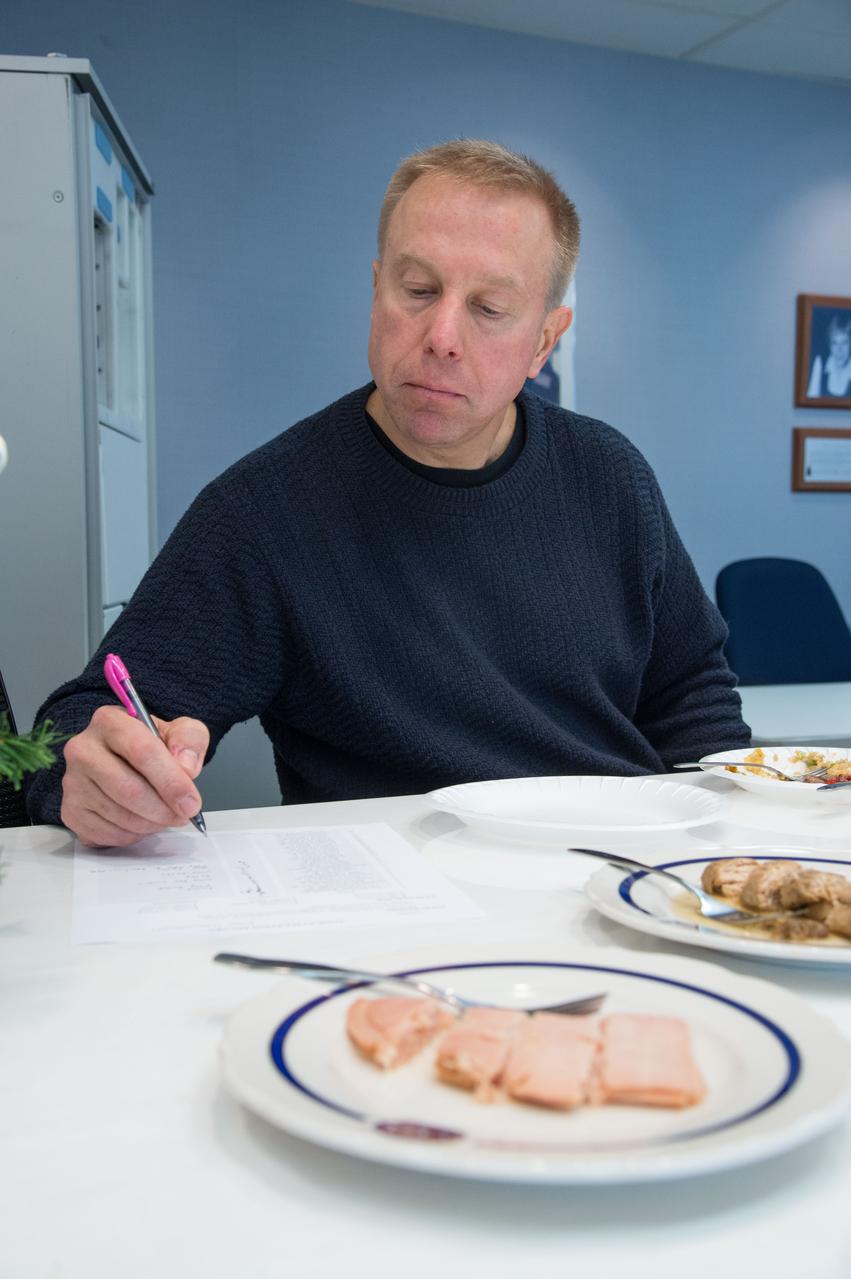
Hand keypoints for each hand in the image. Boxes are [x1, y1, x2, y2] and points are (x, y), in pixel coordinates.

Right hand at [60, 705, 208, 846]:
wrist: (125, 758)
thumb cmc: (152, 744)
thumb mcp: (181, 730)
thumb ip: (190, 741)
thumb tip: (186, 768)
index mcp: (110, 721)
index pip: (141, 751)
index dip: (170, 781)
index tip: (191, 802)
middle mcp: (83, 749)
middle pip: (128, 788)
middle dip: (163, 809)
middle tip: (183, 815)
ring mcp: (73, 781)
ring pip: (119, 815)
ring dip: (151, 823)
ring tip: (166, 815)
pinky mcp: (71, 810)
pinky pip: (107, 833)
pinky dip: (133, 835)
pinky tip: (143, 822)